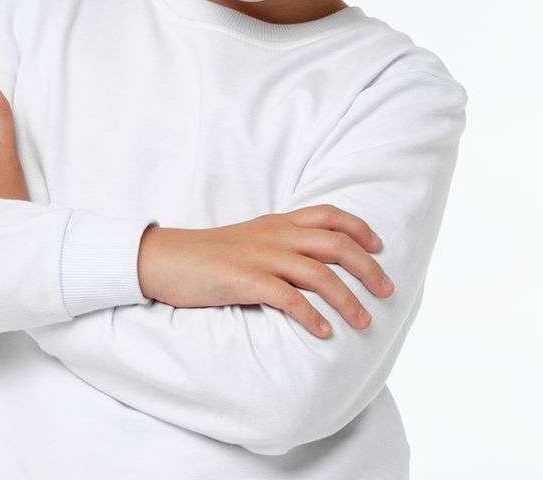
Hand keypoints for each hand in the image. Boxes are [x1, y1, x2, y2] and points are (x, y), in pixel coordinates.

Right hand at [137, 204, 394, 338]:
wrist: (162, 258)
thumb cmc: (205, 256)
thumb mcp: (247, 240)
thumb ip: (277, 245)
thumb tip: (311, 264)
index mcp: (276, 223)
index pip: (328, 214)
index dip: (359, 228)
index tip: (379, 247)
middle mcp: (273, 235)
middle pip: (334, 243)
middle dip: (367, 267)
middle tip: (386, 291)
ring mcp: (259, 256)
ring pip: (318, 273)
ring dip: (347, 299)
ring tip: (364, 322)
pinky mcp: (243, 279)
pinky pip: (287, 297)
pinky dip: (311, 316)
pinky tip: (324, 333)